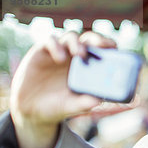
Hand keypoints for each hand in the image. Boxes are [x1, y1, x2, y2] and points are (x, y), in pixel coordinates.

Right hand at [9, 31, 115, 147]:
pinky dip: (56, 45)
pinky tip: (60, 57)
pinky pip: (50, 41)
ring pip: (71, 37)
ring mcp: (59, 53)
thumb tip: (98, 100)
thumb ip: (84, 103)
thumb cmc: (58, 106)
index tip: (115, 50)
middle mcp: (75, 57)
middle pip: (89, 39)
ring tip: (80, 54)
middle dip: (97, 39)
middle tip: (102, 46)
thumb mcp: (72, 107)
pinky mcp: (42, 52)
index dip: (109, 47)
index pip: (102, 51)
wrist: (32, 110)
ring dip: (77, 43)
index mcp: (88, 68)